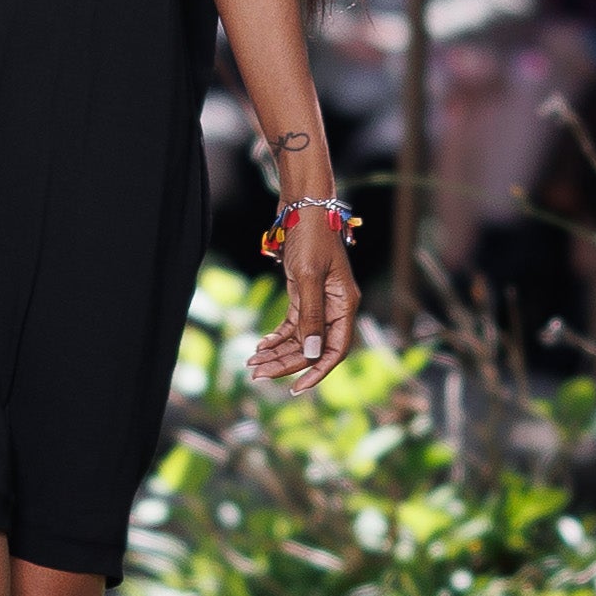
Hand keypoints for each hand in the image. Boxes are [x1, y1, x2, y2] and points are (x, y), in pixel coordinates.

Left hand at [248, 214, 359, 394]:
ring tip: (251, 363)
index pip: (335, 350)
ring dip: (277, 351)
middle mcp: (336, 307)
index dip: (317, 371)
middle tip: (256, 375)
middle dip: (285, 363)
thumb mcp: (307, 276)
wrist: (303, 206)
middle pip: (313, 347)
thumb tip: (312, 353)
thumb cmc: (310, 236)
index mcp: (345, 305)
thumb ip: (311, 315)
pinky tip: (260, 344)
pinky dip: (277, 336)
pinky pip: (293, 323)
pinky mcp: (305, 293)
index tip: (296, 389)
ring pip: (300, 337)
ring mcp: (321, 300)